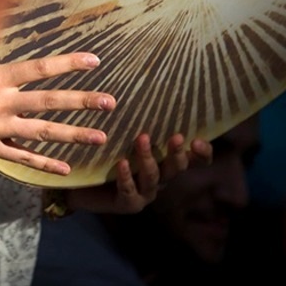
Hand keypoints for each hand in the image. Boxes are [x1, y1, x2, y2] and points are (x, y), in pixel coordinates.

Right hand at [0, 52, 115, 175]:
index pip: (38, 68)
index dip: (67, 64)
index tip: (94, 61)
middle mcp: (0, 102)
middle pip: (49, 102)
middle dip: (82, 101)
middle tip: (110, 103)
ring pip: (42, 132)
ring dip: (73, 135)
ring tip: (100, 136)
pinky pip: (21, 157)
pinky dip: (43, 163)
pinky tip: (66, 168)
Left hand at [66, 132, 213, 213]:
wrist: (83, 183)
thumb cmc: (109, 152)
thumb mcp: (127, 133)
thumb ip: (141, 119)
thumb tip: (144, 82)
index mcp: (167, 162)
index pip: (195, 161)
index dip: (202, 154)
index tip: (197, 140)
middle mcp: (161, 177)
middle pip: (177, 168)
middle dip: (177, 153)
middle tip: (176, 138)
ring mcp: (145, 192)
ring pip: (153, 177)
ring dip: (148, 158)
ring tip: (142, 139)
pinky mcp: (127, 203)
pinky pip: (130, 191)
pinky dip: (126, 177)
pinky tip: (121, 163)